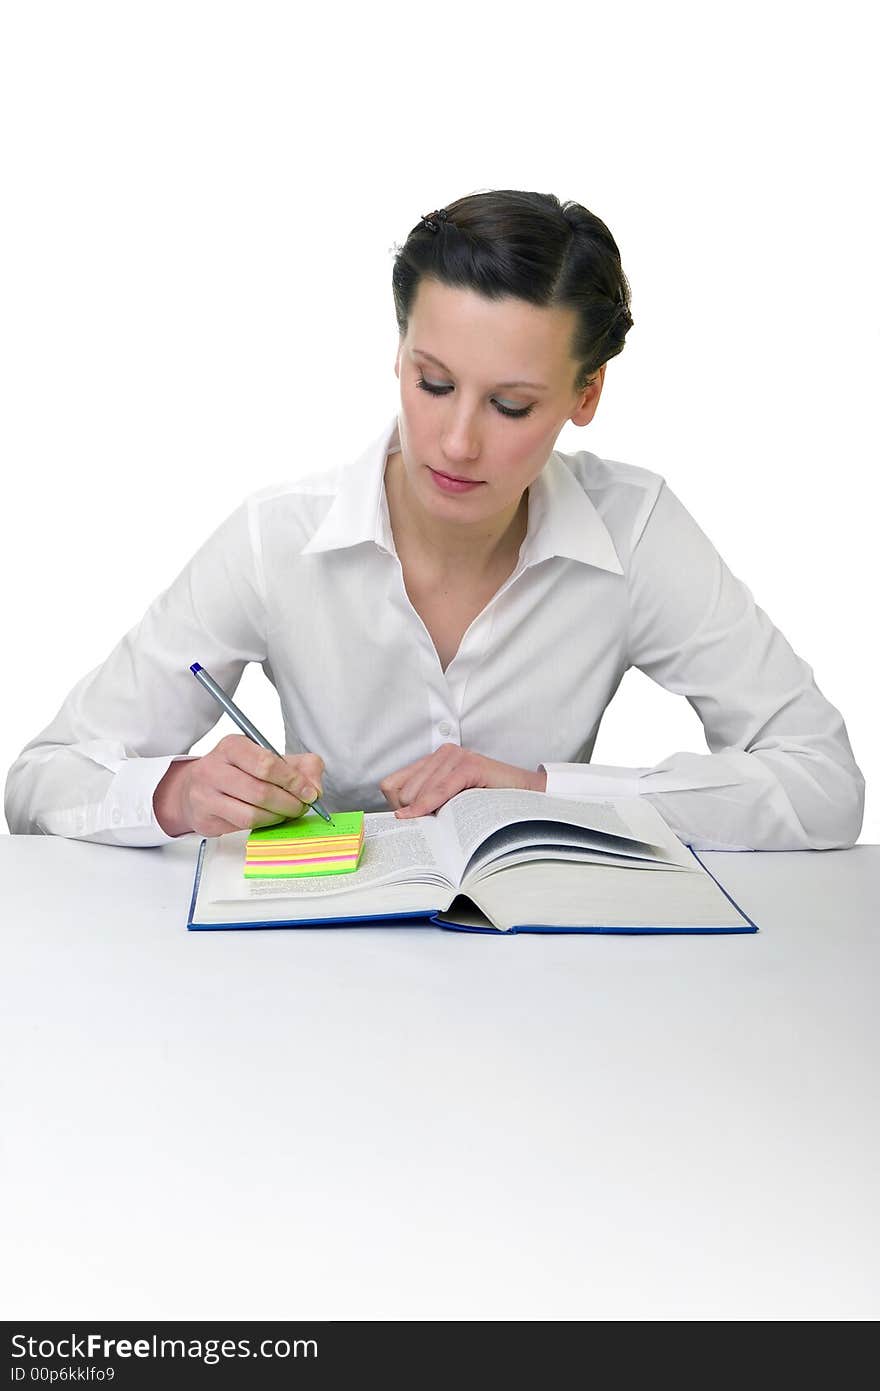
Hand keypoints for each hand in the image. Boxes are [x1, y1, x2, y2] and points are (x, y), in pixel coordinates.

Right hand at [153, 734, 324, 836]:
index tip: (309, 792)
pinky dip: (264, 825)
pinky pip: (241, 827)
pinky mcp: (205, 818)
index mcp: (232, 746)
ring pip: (252, 814)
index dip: (293, 781)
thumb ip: (301, 766)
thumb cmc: (238, 771)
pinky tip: (269, 818)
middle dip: (289, 803)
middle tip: (302, 806)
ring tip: (287, 813)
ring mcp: (205, 795)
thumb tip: (315, 788)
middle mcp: (213, 768)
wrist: (196, 788)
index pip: (266, 764)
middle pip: (261, 792)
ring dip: (278, 817)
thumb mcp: (269, 758)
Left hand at [379, 743, 546, 818]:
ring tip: (439, 825)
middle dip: (411, 813)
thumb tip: (398, 821)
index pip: (392, 784)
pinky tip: (423, 817)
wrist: (527, 795)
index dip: (396, 806)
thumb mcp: (452, 800)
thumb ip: (427, 802)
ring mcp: (456, 756)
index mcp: (434, 760)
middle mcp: (442, 753)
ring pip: (417, 792)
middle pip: (401, 791)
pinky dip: (428, 805)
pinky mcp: (469, 765)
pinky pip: (439, 790)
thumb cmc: (489, 802)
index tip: (410, 822)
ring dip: (423, 813)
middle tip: (429, 827)